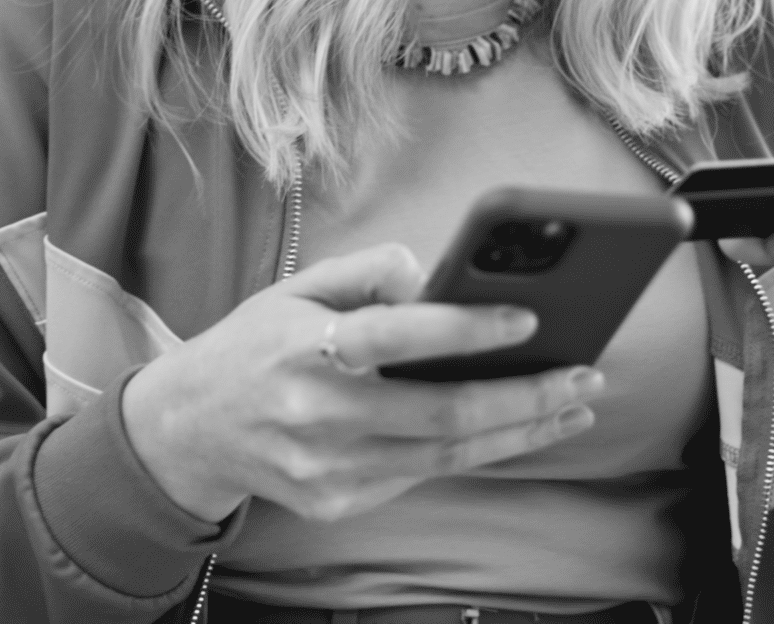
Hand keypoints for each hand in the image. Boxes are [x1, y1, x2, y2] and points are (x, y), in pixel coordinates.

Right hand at [119, 242, 606, 523]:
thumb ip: (368, 272)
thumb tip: (437, 276)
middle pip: (442, 413)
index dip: (468, 329)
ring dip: (521, 431)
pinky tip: (522, 429)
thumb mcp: (298, 288)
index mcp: (308, 345)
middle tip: (585, 375)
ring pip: (447, 454)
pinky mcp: (338, 500)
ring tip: (574, 405)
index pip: (399, 336)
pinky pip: (425, 475)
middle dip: (525, 396)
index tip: (529, 318)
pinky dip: (481, 451)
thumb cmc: (256, 347)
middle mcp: (320, 411)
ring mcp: (330, 466)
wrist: (189, 431)